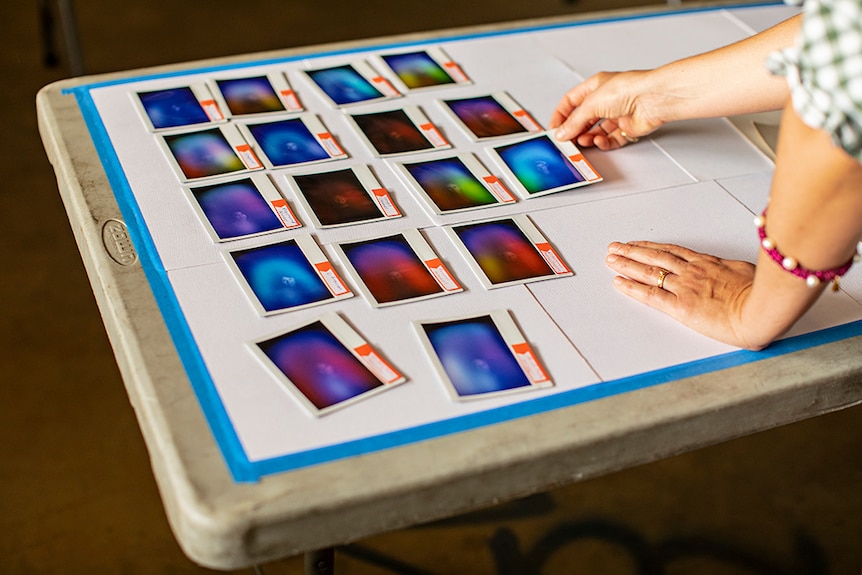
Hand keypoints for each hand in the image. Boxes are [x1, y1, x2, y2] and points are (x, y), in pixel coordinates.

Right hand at [549, 71, 664, 149]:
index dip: (561, 115)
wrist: (652, 99)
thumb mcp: (591, 104)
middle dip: (574, 130)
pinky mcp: (628, 127)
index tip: (554, 128)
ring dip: (588, 137)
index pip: (571, 101)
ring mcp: (617, 113)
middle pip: (584, 118)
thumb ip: (574, 121)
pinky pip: (611, 138)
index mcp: (595, 86)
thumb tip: (562, 132)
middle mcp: (606, 99)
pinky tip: (599, 141)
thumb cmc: (628, 89)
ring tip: (582, 142)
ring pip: (597, 130)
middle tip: (566, 140)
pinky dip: (604, 142)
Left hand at [605, 241, 760, 348]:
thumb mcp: (746, 273)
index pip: (672, 251)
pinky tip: (619, 283)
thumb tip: (731, 272)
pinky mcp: (681, 306)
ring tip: (611, 259)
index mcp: (708, 263)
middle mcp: (692, 272)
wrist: (761, 310)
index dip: (652, 247)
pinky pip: (650, 295)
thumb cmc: (761, 294)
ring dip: (626, 264)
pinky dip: (632, 288)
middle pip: (655, 257)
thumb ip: (731, 272)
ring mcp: (684, 287)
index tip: (639, 244)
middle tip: (615, 247)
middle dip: (632, 251)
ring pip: (648, 271)